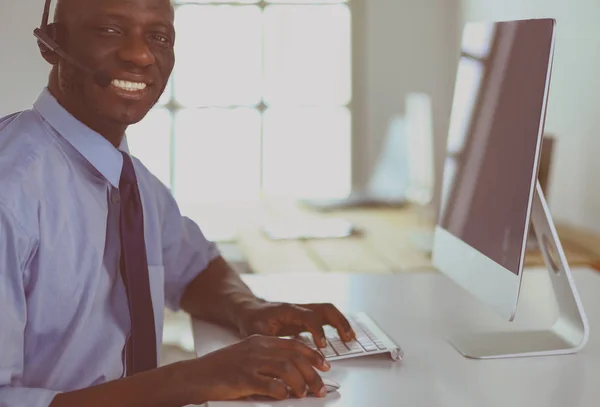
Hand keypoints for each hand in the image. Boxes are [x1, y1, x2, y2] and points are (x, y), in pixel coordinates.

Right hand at [175, 335, 331, 402]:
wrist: (196, 375)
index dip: (312, 355)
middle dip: (312, 373)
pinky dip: (282, 392)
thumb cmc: (221, 368)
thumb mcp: (247, 356)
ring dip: (300, 383)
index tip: (324, 365)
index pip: (294, 345)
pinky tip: (285, 396)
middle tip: (320, 387)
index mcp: (260, 341)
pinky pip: (269, 385)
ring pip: (286, 369)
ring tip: (304, 393)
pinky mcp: (243, 379)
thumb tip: (293, 371)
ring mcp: (250, 363)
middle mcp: (257, 349)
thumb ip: (268, 359)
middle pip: (294, 357)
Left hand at [237, 301, 354, 347]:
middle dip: (339, 322)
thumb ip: (272, 343)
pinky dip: (336, 324)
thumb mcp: (257, 333)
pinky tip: (343, 335)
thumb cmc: (252, 320)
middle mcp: (299, 308)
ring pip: (327, 311)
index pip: (309, 317)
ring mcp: (303, 311)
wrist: (249, 310)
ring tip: (350, 337)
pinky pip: (324, 317)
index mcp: (288, 310)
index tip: (322, 346)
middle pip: (325, 309)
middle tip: (347, 338)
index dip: (317, 331)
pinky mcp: (305, 317)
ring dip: (341, 322)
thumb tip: (285, 356)